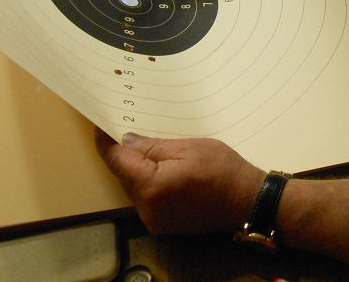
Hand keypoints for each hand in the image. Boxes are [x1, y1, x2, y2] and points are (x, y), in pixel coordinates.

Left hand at [96, 130, 262, 234]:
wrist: (248, 201)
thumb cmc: (223, 169)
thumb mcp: (189, 147)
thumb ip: (153, 146)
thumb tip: (126, 141)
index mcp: (151, 186)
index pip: (117, 161)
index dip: (106, 142)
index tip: (101, 125)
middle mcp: (146, 208)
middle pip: (123, 176)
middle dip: (124, 154)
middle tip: (129, 129)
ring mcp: (154, 220)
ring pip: (133, 187)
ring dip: (137, 169)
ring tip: (149, 148)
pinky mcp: (163, 224)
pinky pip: (145, 198)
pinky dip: (148, 182)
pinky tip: (161, 169)